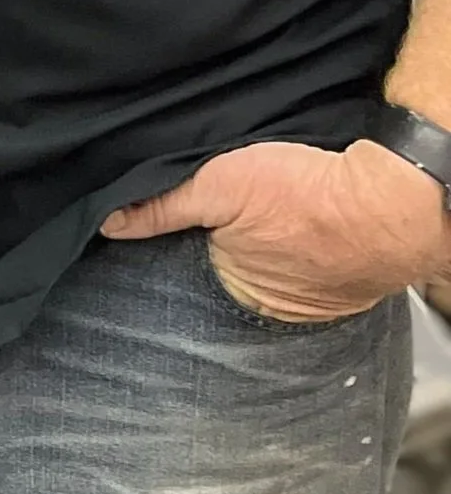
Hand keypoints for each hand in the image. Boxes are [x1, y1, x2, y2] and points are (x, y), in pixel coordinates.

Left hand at [102, 137, 448, 320]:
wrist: (386, 201)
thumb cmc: (305, 194)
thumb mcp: (218, 186)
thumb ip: (163, 205)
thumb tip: (108, 220)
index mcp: (240, 294)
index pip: (190, 264)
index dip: (181, 238)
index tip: (177, 214)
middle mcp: (273, 307)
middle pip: (227, 264)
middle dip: (220, 240)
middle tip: (231, 204)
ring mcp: (311, 297)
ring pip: (265, 264)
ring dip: (258, 241)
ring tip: (261, 208)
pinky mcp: (339, 278)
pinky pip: (303, 261)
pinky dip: (294, 242)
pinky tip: (292, 218)